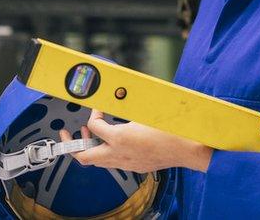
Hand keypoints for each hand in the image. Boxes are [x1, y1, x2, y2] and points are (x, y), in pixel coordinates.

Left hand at [59, 109, 212, 172]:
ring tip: (90, 136)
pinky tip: (113, 141)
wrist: (189, 148)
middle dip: (72, 145)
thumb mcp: (146, 110)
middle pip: (84, 157)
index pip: (94, 126)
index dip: (93, 113)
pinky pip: (113, 162)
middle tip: (70, 133)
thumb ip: (127, 104)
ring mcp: (126, 163)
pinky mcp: (135, 167)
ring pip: (97, 162)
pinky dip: (106, 152)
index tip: (97, 106)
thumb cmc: (171, 129)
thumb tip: (117, 93)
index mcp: (120, 138)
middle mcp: (119, 154)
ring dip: (90, 148)